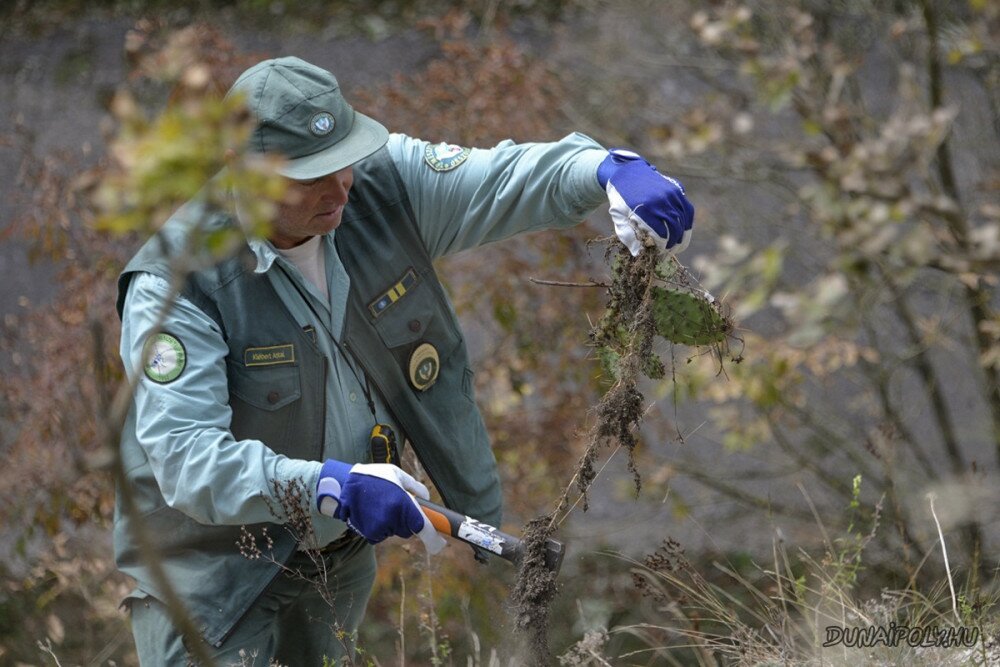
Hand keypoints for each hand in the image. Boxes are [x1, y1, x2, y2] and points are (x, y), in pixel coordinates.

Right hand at [317, 461, 445, 553]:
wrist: (343, 485)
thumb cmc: (373, 477)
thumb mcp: (397, 474)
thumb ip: (415, 487)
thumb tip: (427, 499)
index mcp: (404, 504)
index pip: (424, 528)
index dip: (435, 540)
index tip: (441, 544)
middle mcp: (394, 519)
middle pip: (410, 529)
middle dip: (408, 520)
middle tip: (397, 503)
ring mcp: (381, 528)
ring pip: (395, 531)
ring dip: (393, 521)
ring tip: (380, 503)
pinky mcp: (370, 534)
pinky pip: (382, 534)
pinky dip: (381, 525)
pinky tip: (372, 512)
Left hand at [597, 149, 694, 255]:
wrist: (626, 171)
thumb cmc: (620, 198)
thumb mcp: (617, 217)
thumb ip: (627, 236)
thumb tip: (639, 254)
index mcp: (644, 208)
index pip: (660, 235)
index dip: (661, 248)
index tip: (659, 255)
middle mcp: (660, 200)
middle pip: (674, 229)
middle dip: (673, 244)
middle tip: (669, 253)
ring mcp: (670, 193)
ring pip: (683, 220)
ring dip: (682, 236)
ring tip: (677, 247)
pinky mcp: (677, 189)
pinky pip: (687, 210)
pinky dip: (687, 223)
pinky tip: (683, 233)